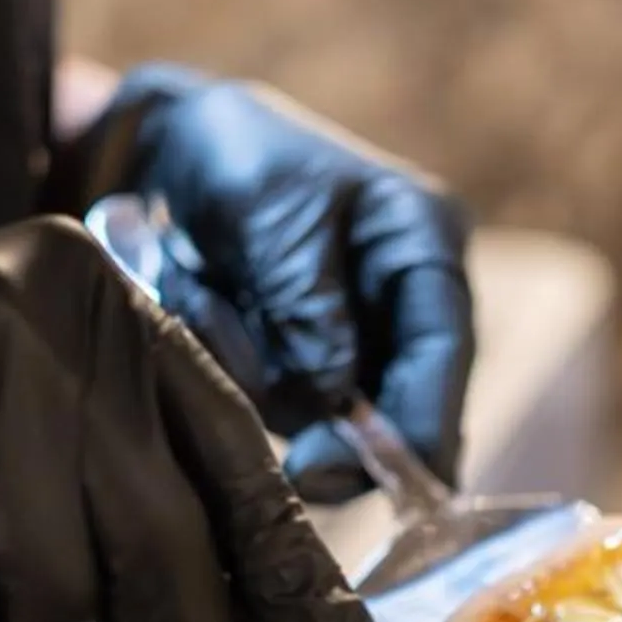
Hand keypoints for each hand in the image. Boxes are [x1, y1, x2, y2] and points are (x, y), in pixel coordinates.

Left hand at [76, 67, 474, 500]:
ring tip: (205, 295)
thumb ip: (310, 311)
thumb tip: (337, 404)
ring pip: (335, 416)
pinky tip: (207, 306)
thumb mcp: (274, 219)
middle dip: (345, 435)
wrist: (176, 144)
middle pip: (406, 406)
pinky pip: (286, 406)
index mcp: (423, 243)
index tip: (385, 477)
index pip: (445, 351)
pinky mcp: (314, 362)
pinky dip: (239, 373)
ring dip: (265, 382)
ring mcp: (360, 338)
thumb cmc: (237, 157)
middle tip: (298, 468)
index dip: (424, 425)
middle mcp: (405, 301)